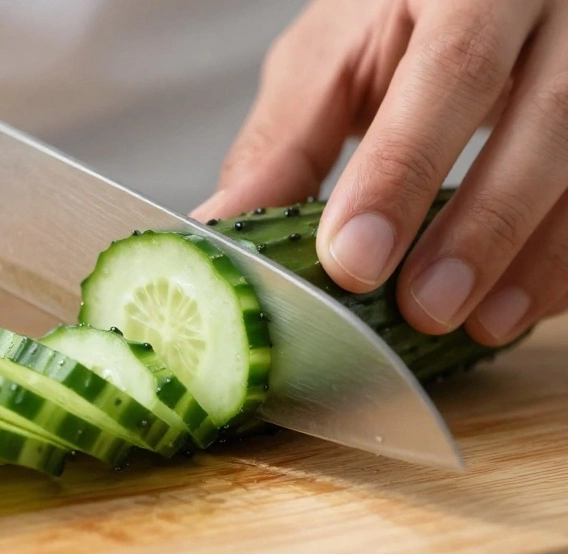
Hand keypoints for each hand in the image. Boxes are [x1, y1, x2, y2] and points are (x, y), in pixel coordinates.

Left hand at [195, 0, 567, 346]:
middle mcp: (553, 5)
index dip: (403, 170)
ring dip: (537, 255)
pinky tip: (517, 304)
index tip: (354, 259)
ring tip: (477, 323)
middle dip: (484, 224)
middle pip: (548, 114)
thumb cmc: (397, 14)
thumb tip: (220, 224)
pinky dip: (565, 257)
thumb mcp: (333, 57)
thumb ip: (287, 137)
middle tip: (425, 308)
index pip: (450, 69)